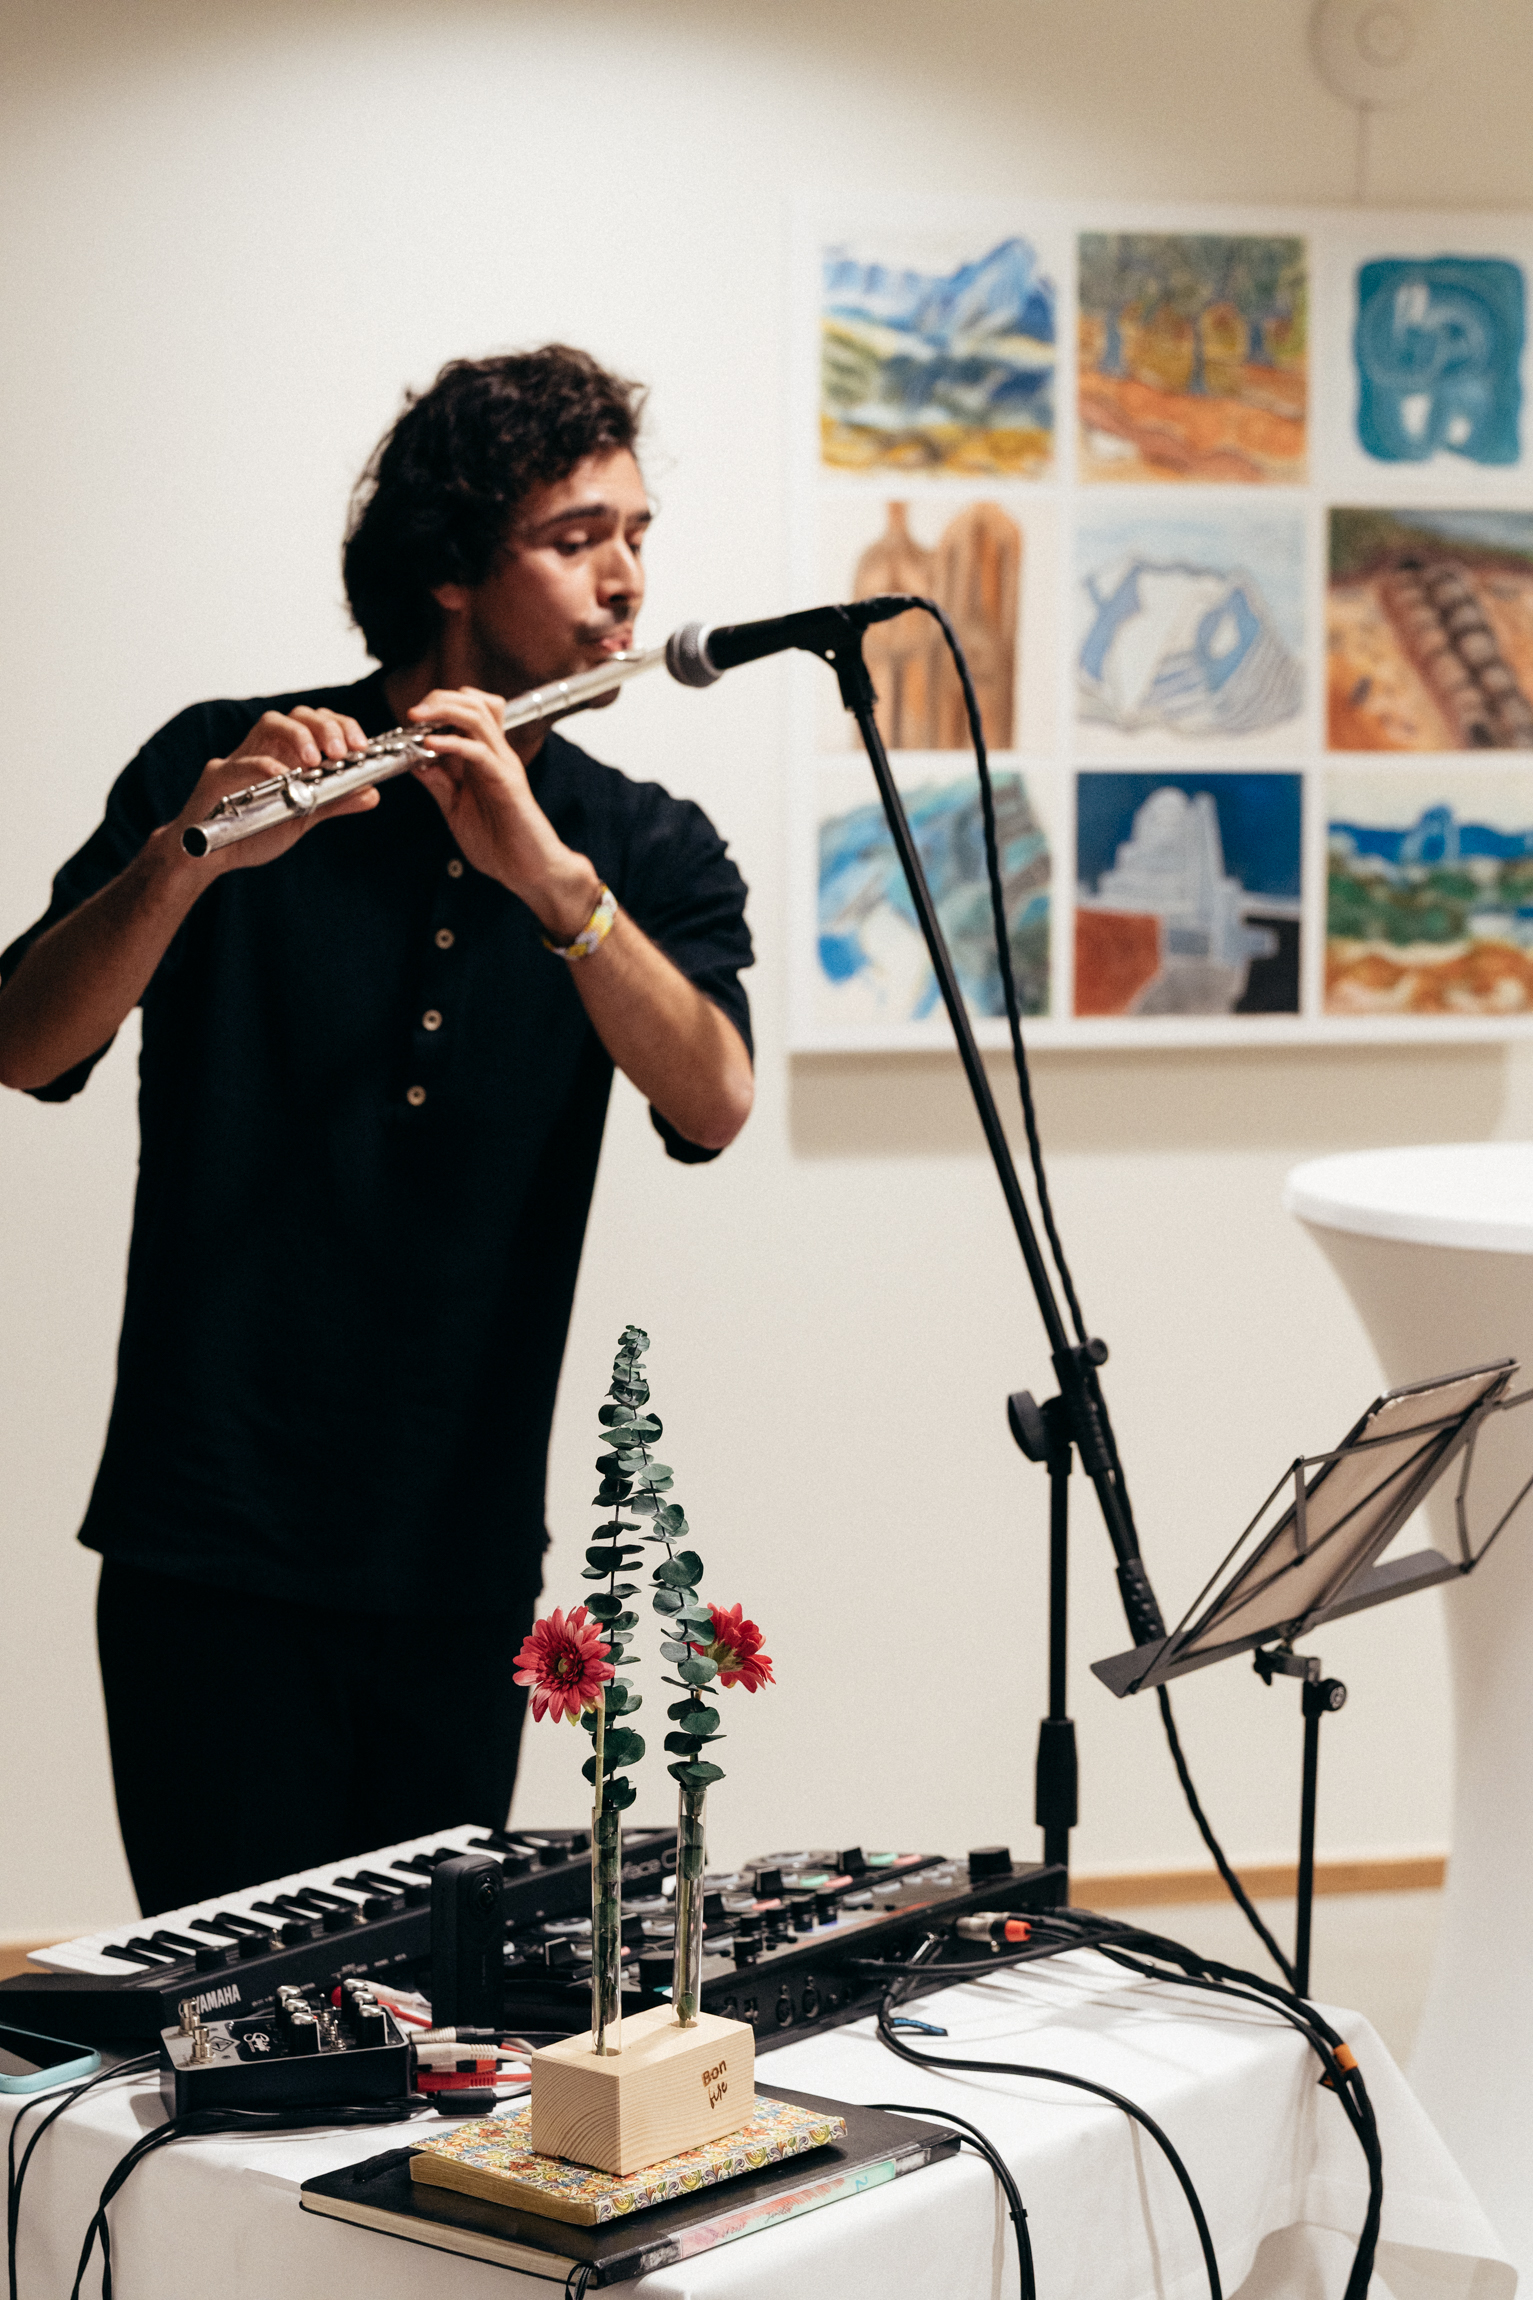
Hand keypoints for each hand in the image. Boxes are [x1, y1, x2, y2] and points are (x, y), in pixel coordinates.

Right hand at [168, 706, 378, 877]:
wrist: (208, 856)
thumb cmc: (251, 830)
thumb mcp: (301, 815)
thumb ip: (334, 802)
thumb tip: (372, 792)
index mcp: (285, 754)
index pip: (315, 722)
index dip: (341, 726)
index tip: (360, 746)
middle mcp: (264, 749)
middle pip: (296, 714)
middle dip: (326, 726)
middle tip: (343, 750)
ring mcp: (240, 759)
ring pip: (270, 723)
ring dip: (300, 736)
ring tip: (317, 760)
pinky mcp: (217, 778)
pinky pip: (243, 763)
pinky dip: (268, 767)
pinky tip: (286, 779)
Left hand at [406, 687, 600, 936]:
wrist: (528, 871)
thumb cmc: (500, 844)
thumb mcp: (456, 810)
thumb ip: (439, 784)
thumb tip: (415, 762)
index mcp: (484, 759)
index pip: (469, 712)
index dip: (440, 706)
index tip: (412, 720)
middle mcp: (496, 755)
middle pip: (474, 703)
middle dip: (440, 700)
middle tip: (413, 712)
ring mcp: (503, 766)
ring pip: (478, 717)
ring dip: (444, 712)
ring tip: (418, 719)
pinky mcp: (507, 782)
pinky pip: (480, 751)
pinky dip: (452, 744)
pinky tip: (430, 746)